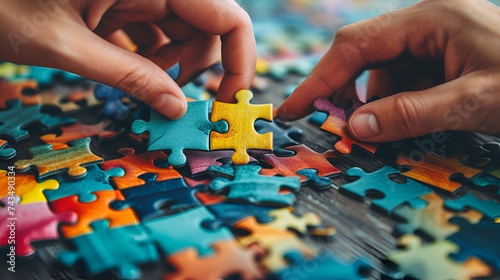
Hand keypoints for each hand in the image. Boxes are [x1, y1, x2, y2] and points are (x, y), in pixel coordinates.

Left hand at [0, 0, 255, 118]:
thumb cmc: (0, 4)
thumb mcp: (65, 44)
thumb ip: (128, 76)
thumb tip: (177, 109)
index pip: (228, 16)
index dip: (239, 61)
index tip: (229, 101)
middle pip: (207, 28)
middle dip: (196, 68)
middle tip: (167, 100)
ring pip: (182, 32)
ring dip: (169, 66)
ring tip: (137, 84)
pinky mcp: (122, 1)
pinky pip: (155, 32)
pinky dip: (150, 58)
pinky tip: (126, 71)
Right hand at [278, 0, 499, 141]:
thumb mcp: (473, 102)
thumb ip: (411, 114)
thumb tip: (356, 126)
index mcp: (429, 18)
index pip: (355, 45)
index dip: (319, 79)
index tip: (293, 108)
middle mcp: (426, 24)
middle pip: (364, 57)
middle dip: (349, 94)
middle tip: (342, 128)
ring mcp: (433, 42)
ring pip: (383, 75)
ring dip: (379, 105)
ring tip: (393, 129)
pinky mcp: (440, 60)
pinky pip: (403, 83)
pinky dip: (399, 106)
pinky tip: (416, 120)